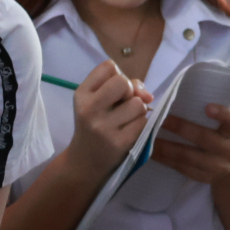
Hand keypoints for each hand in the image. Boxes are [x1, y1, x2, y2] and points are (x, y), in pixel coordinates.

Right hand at [62, 60, 152, 181]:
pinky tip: (128, 132)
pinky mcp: (119, 143)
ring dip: (138, 111)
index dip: (118, 76)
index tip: (112, 92)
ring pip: (138, 104)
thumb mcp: (96, 102)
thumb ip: (123, 88)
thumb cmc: (94, 126)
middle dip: (130, 92)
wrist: (85, 162)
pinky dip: (140, 125)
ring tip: (125, 121)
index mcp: (81, 94)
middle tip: (123, 105)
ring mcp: (103, 128)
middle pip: (123, 82)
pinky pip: (143, 122)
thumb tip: (148, 96)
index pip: (109, 66)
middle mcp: (89, 109)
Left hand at [151, 104, 229, 185]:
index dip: (222, 113)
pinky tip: (152, 152)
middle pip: (203, 138)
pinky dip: (165, 159)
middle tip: (160, 119)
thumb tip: (175, 100)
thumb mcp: (224, 126)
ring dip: (165, 146)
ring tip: (148, 137)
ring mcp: (218, 167)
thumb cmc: (222, 136)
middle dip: (179, 128)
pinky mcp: (205, 178)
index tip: (207, 107)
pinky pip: (182, 168)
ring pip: (188, 157)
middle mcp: (229, 149)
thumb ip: (209, 115)